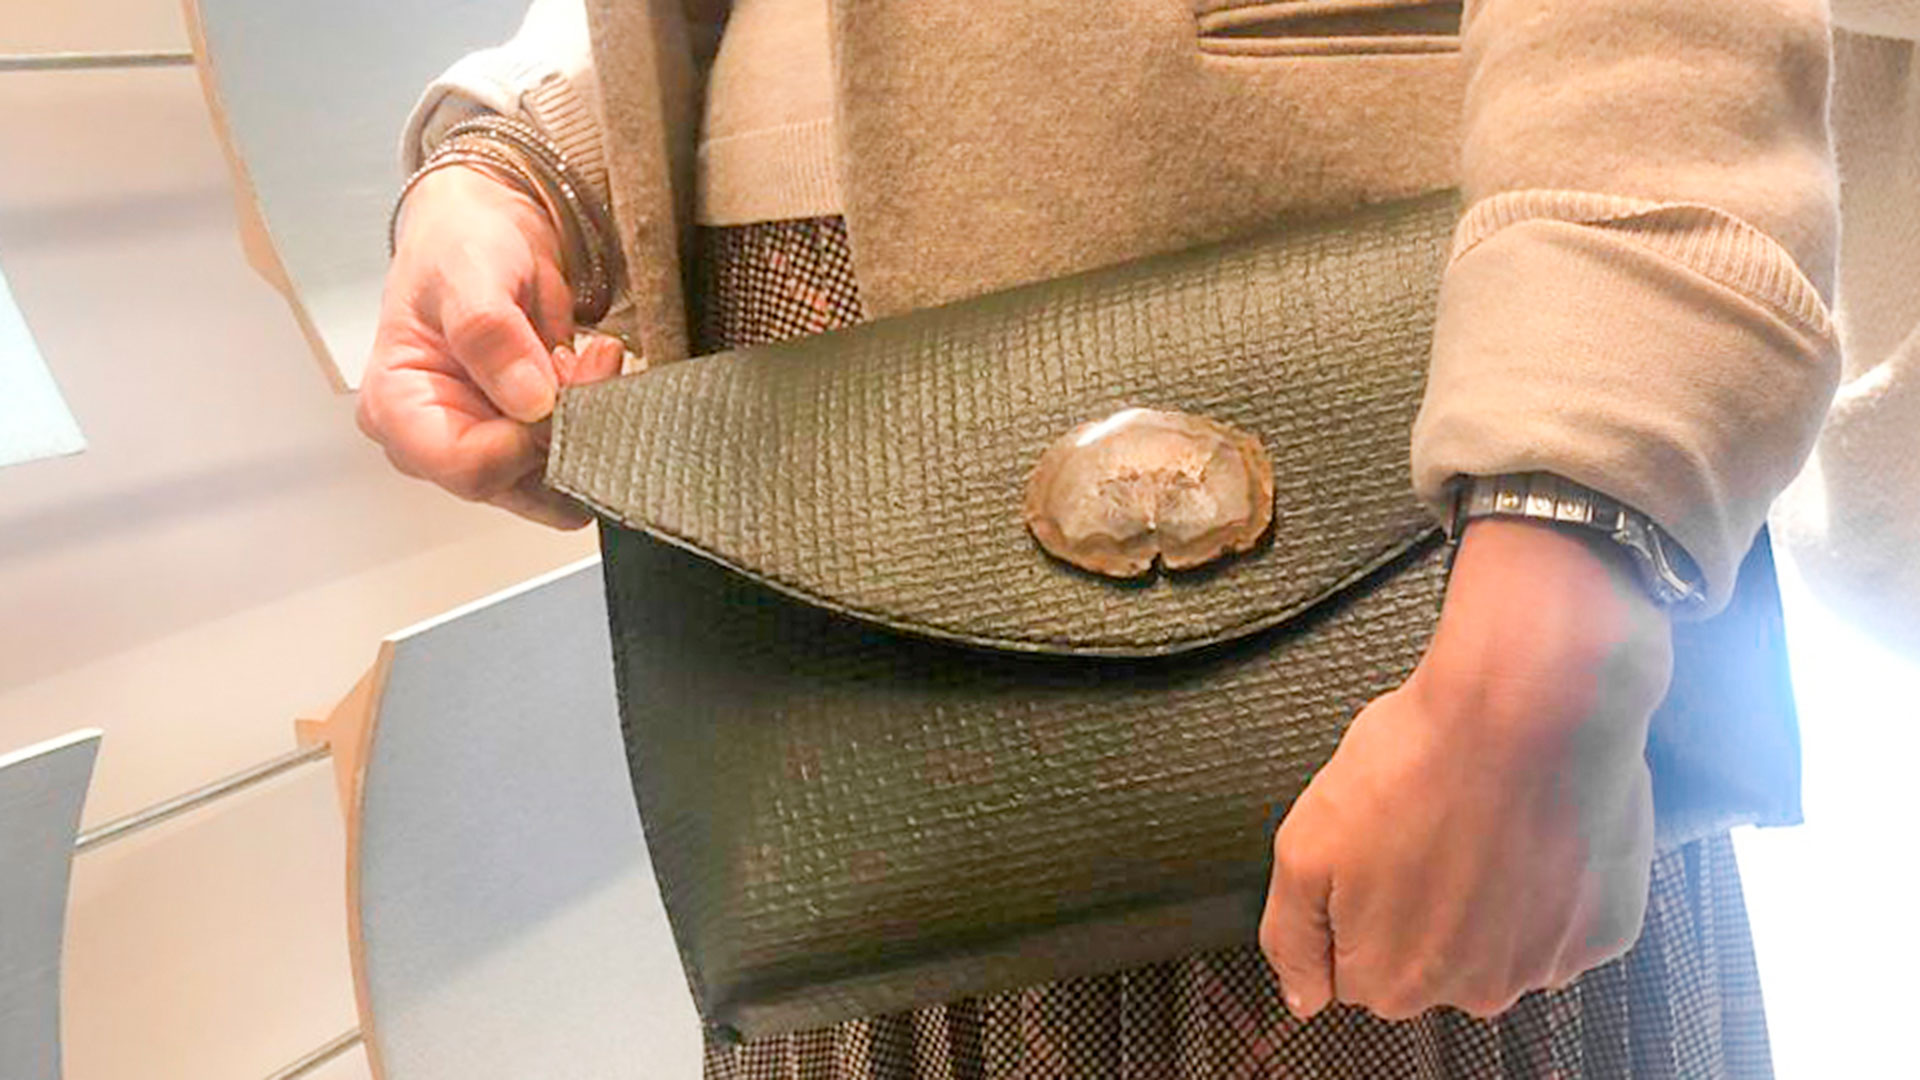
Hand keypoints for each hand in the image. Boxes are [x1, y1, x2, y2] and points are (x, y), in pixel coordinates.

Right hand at [357, 164, 624, 527]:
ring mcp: (487, 448)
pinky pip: (576, 458)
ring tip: (593, 358)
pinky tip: (594, 368)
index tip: (560, 386)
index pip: (467, 467)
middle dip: (568, 429)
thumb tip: (530, 400)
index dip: (526, 440)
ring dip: (590, 424)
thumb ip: (490, 332)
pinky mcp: (528, 443)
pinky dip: (599, 418)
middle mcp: (437, 444)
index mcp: (397, 410)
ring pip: (555, 481)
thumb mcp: (468, 272)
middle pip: (517, 483)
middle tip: (594, 362)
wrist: (489, 232)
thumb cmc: (459, 246)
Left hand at [1259, 517, 1672, 1019]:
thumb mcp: (1305, 845)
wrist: (1526, 708)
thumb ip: (1293, 935)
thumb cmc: (1415, 765)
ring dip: (1488, 896)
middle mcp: (1474, 993)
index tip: (1372, 851)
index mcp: (1394, 980)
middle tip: (1426, 829)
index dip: (1357, 904)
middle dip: (1420, 906)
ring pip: (1497, 944)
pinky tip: (1534, 828)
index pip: (1356, 972)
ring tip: (1482, 821)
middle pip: (1430, 964)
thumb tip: (1302, 999)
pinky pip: (1563, 921)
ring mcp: (1547, 964)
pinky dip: (1549, 883)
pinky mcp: (1606, 928)